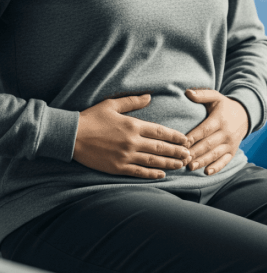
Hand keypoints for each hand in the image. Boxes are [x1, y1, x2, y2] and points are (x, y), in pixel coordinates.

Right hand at [74, 94, 191, 178]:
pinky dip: (151, 174)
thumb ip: (133, 101)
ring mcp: (125, 156)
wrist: (70, 136)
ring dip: (169, 164)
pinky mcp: (117, 167)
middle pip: (160, 148)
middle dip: (177, 152)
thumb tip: (149, 97)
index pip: (161, 132)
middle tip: (189, 155)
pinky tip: (162, 175)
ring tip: (181, 165)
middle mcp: (132, 141)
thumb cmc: (91, 118)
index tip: (186, 140)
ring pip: (152, 162)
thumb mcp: (112, 104)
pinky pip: (138, 172)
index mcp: (133, 125)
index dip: (175, 137)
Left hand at [183, 89, 249, 175]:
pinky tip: (207, 172)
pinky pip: (225, 161)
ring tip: (190, 166)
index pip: (204, 130)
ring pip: (215, 154)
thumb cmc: (224, 106)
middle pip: (208, 144)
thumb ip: (202, 94)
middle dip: (194, 152)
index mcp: (219, 119)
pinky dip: (217, 167)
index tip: (181, 143)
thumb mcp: (216, 97)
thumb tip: (187, 92)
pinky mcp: (233, 151)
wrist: (245, 115)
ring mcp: (230, 143)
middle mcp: (226, 132)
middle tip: (181, 158)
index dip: (192, 137)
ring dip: (202, 161)